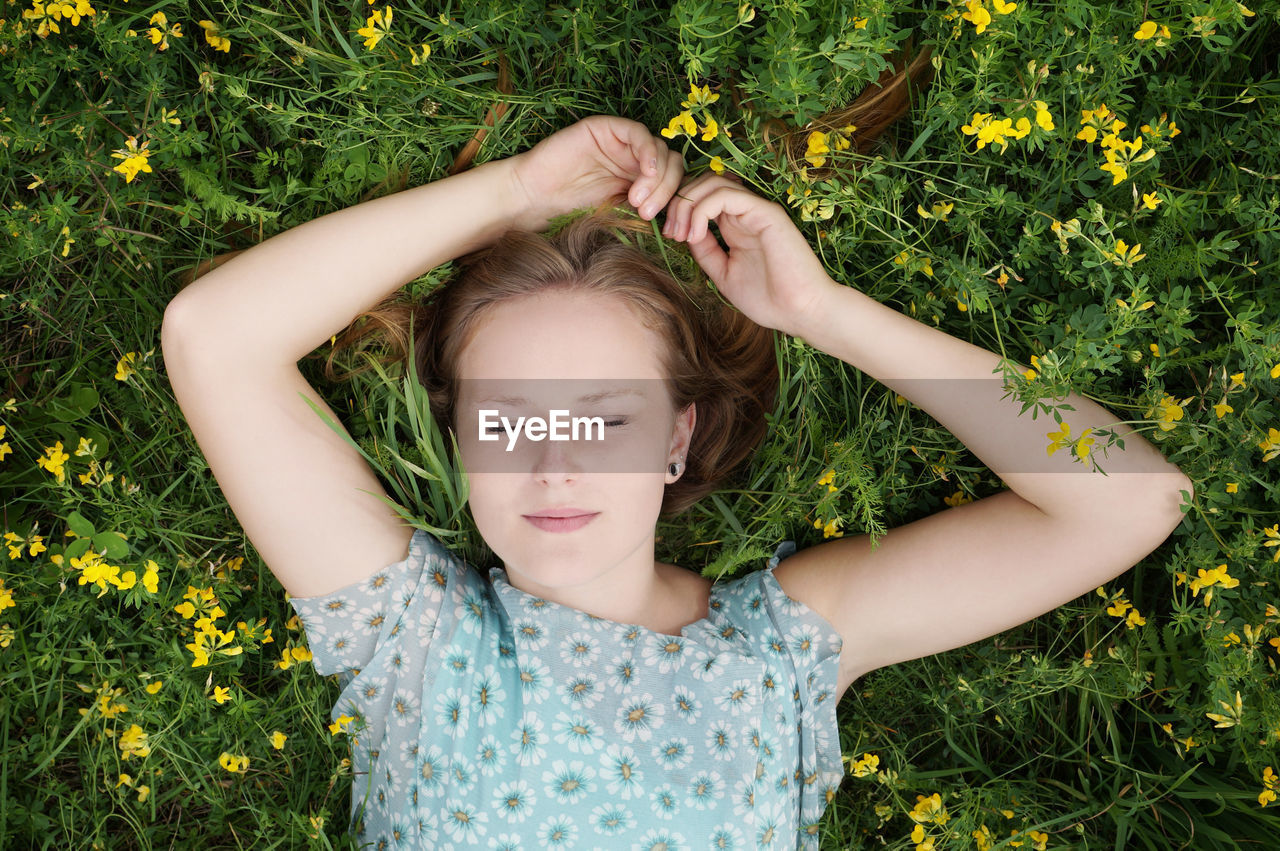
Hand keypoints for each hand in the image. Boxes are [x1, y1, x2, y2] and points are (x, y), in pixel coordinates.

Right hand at [508, 115, 686, 229]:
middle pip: (672, 165)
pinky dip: (649, 152)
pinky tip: (645, 172)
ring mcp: (621, 142)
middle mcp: (634, 159)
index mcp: (639, 180)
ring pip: (660, 150)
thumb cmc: (570, 214)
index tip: (671, 229)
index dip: (677, 203)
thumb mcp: (618, 217)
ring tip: (638, 201)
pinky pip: (639, 133)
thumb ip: (646, 212)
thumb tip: (682, 223)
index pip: (674, 183)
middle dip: (667, 191)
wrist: (533, 199)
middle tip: (648, 213)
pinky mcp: (606, 128)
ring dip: (657, 177)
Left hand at [661, 172, 839, 335]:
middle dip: (679, 203)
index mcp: (737, 226)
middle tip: (670, 232)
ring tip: (681, 234)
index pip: (703, 198)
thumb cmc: (768, 299)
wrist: (801, 312)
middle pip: (704, 184)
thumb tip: (684, 231)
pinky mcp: (765, 212)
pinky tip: (696, 235)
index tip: (669, 236)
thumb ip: (705, 251)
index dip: (680, 209)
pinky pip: (726, 194)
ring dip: (687, 204)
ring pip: (712, 183)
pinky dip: (702, 210)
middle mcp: (746, 213)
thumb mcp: (723, 274)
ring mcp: (756, 210)